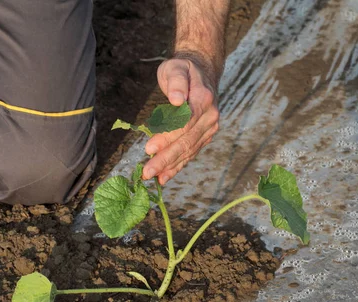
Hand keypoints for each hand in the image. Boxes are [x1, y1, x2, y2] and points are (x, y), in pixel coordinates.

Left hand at [142, 56, 219, 184]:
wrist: (202, 73)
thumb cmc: (183, 70)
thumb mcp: (176, 67)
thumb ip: (176, 81)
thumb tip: (176, 99)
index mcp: (203, 98)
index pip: (184, 122)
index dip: (167, 137)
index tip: (149, 148)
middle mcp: (210, 116)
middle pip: (186, 141)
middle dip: (165, 158)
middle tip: (147, 171)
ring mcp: (209, 128)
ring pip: (188, 150)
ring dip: (170, 166)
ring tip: (152, 177)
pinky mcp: (205, 137)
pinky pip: (190, 153)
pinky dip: (177, 166)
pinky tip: (164, 177)